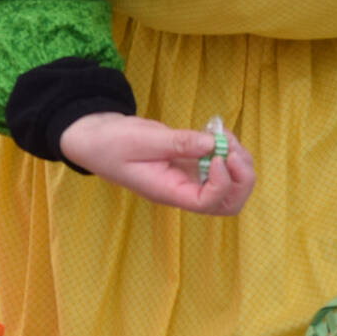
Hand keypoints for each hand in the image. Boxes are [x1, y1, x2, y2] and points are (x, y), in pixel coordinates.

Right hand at [57, 113, 254, 217]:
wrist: (96, 138)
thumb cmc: (110, 143)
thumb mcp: (142, 140)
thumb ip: (178, 142)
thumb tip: (212, 144)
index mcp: (168, 191)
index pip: (206, 202)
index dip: (222, 182)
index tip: (218, 154)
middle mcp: (182, 190)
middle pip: (227, 203)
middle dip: (240, 177)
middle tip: (231, 148)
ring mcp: (188, 178)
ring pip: (229, 185)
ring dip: (237, 161)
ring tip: (223, 135)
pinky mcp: (189, 164)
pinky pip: (219, 166)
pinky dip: (227, 150)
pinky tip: (216, 133)